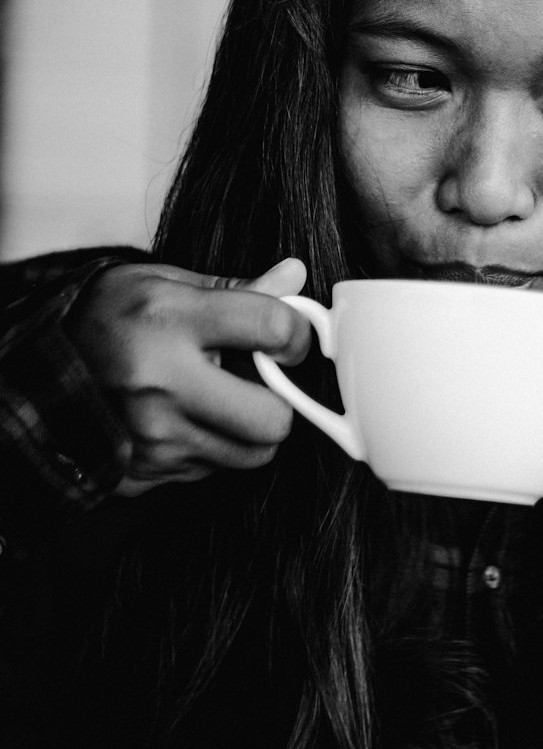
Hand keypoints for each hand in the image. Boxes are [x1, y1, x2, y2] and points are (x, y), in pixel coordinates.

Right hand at [68, 258, 311, 494]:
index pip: (272, 327)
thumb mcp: (166, 283)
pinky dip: (212, 448)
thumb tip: (296, 276)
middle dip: (279, 401)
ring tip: (219, 399)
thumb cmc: (108, 316)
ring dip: (248, 429)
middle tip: (261, 381)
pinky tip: (187, 419)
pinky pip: (212, 470)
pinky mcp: (143, 472)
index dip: (295, 332)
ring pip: (250, 454)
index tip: (287, 337)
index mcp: (170, 320)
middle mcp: (161, 384)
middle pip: (272, 418)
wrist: (40, 366)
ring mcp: (151, 437)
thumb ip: (236, 288)